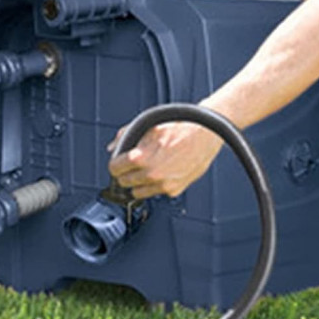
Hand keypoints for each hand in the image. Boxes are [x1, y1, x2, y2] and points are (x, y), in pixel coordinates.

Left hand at [108, 116, 222, 198]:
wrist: (205, 133)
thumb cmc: (179, 127)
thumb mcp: (148, 125)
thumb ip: (126, 135)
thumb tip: (113, 147)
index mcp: (141, 157)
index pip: (114, 169)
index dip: (115, 164)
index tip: (118, 163)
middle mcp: (151, 174)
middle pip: (124, 183)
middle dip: (125, 174)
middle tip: (132, 166)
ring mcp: (162, 184)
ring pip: (137, 193)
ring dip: (138, 183)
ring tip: (146, 170)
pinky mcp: (174, 190)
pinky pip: (155, 193)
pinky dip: (155, 185)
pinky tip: (161, 172)